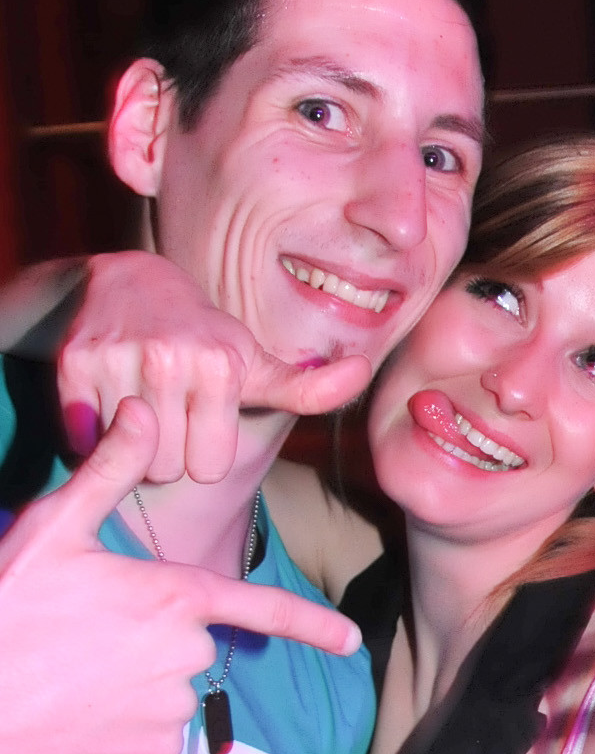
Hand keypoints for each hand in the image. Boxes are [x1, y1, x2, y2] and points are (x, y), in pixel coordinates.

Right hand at [0, 398, 361, 753]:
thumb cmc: (8, 608)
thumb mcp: (53, 529)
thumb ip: (107, 472)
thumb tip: (141, 411)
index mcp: (174, 597)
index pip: (260, 607)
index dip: (312, 624)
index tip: (351, 641)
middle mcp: (185, 655)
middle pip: (188, 642)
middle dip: (150, 637)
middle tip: (83, 633)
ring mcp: (170, 710)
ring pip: (168, 689)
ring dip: (134, 681)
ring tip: (72, 669)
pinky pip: (149, 732)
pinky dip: (121, 722)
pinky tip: (77, 709)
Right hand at [58, 252, 370, 481]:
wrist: (128, 284)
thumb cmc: (204, 338)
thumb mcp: (256, 363)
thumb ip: (308, 387)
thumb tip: (362, 372)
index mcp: (222, 365)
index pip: (210, 467)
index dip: (204, 450)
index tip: (199, 416)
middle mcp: (170, 359)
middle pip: (168, 469)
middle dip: (169, 452)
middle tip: (168, 411)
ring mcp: (118, 359)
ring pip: (127, 458)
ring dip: (132, 445)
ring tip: (141, 404)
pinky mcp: (72, 363)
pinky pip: (83, 440)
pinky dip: (91, 433)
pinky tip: (107, 400)